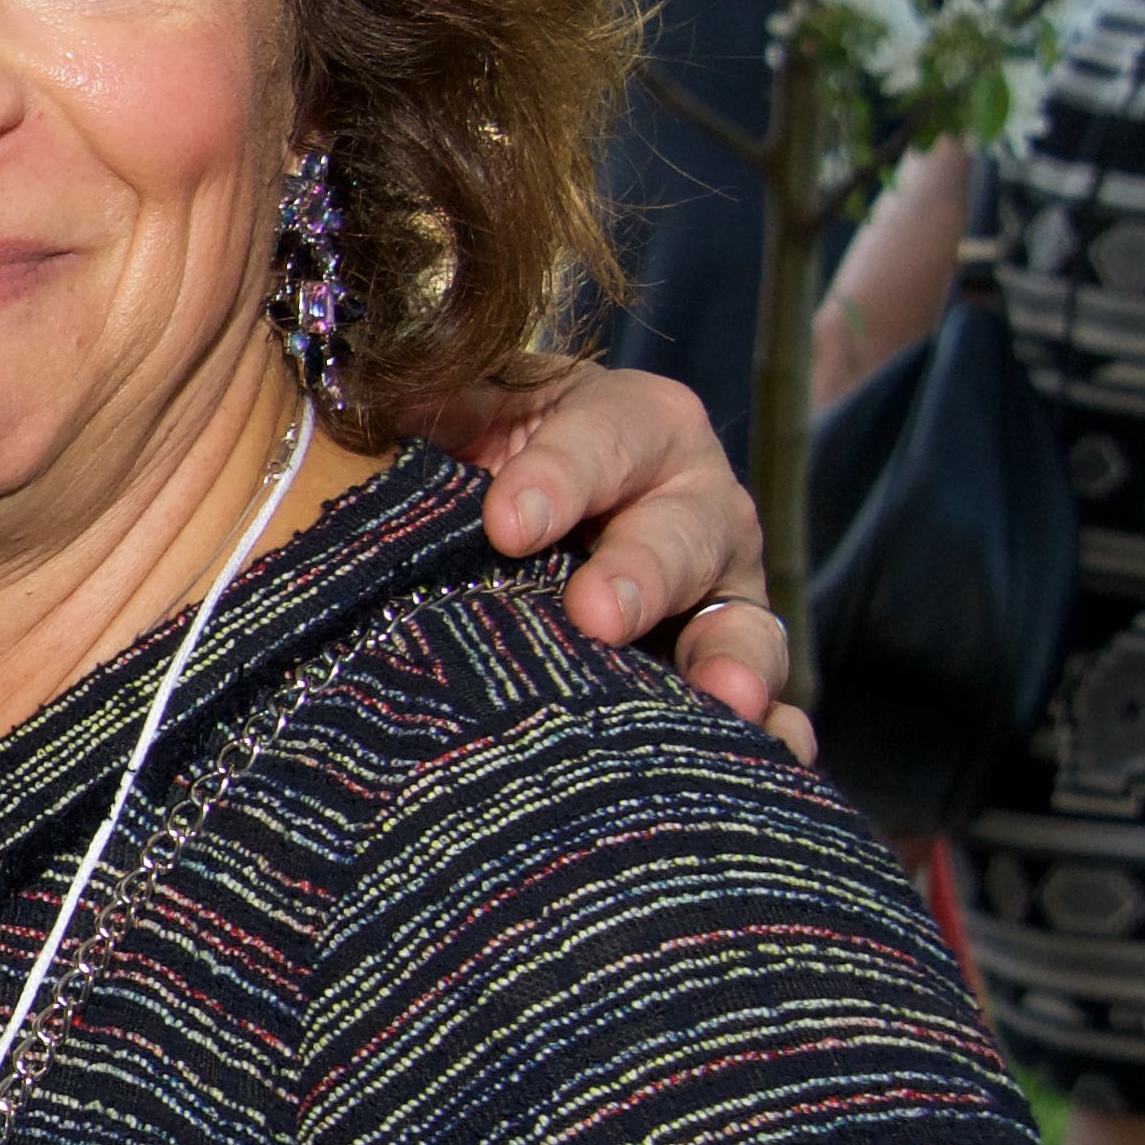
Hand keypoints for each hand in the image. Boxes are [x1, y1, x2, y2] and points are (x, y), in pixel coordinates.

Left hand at [438, 365, 801, 741]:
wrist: (512, 541)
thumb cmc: (479, 466)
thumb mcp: (454, 418)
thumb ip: (429, 407)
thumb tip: (370, 391)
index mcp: (628, 423)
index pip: (604, 437)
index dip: (560, 475)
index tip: (506, 525)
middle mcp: (692, 501)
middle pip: (683, 532)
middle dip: (641, 572)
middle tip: (595, 614)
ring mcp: (721, 591)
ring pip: (742, 622)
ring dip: (733, 660)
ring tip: (720, 697)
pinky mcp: (730, 667)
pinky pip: (766, 700)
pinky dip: (774, 728)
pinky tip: (773, 753)